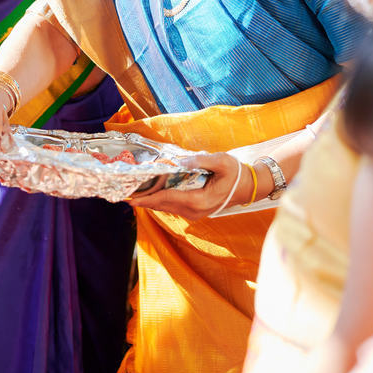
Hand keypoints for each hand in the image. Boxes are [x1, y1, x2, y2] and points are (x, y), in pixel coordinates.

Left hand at [130, 152, 252, 220]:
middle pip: (163, 205)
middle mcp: (194, 211)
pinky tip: (150, 195)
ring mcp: (194, 213)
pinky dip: (159, 201)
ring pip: (166, 207)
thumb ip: (202, 160)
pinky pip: (172, 206)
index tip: (131, 197)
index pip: (167, 199)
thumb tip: (182, 160)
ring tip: (132, 194)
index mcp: (199, 201)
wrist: (248, 187)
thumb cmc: (236, 173)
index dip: (148, 197)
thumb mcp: (222, 161)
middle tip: (124, 194)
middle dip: (144, 200)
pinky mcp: (194, 210)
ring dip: (150, 201)